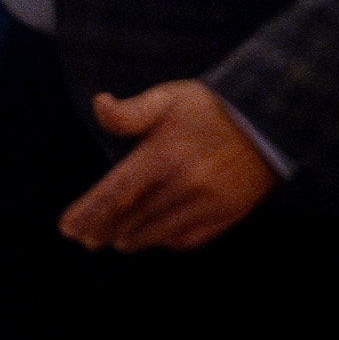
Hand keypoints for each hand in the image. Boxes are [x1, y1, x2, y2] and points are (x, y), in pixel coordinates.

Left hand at [61, 78, 278, 251]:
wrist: (270, 119)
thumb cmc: (211, 107)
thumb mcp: (168, 97)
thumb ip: (131, 110)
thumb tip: (98, 104)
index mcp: (163, 157)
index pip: (116, 192)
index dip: (89, 212)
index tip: (67, 227)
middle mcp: (184, 185)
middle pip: (133, 217)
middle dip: (104, 229)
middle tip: (84, 239)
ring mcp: (209, 203)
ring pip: (160, 232)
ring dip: (133, 239)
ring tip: (112, 241)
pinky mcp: (229, 214)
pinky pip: (192, 238)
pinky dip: (168, 242)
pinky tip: (153, 239)